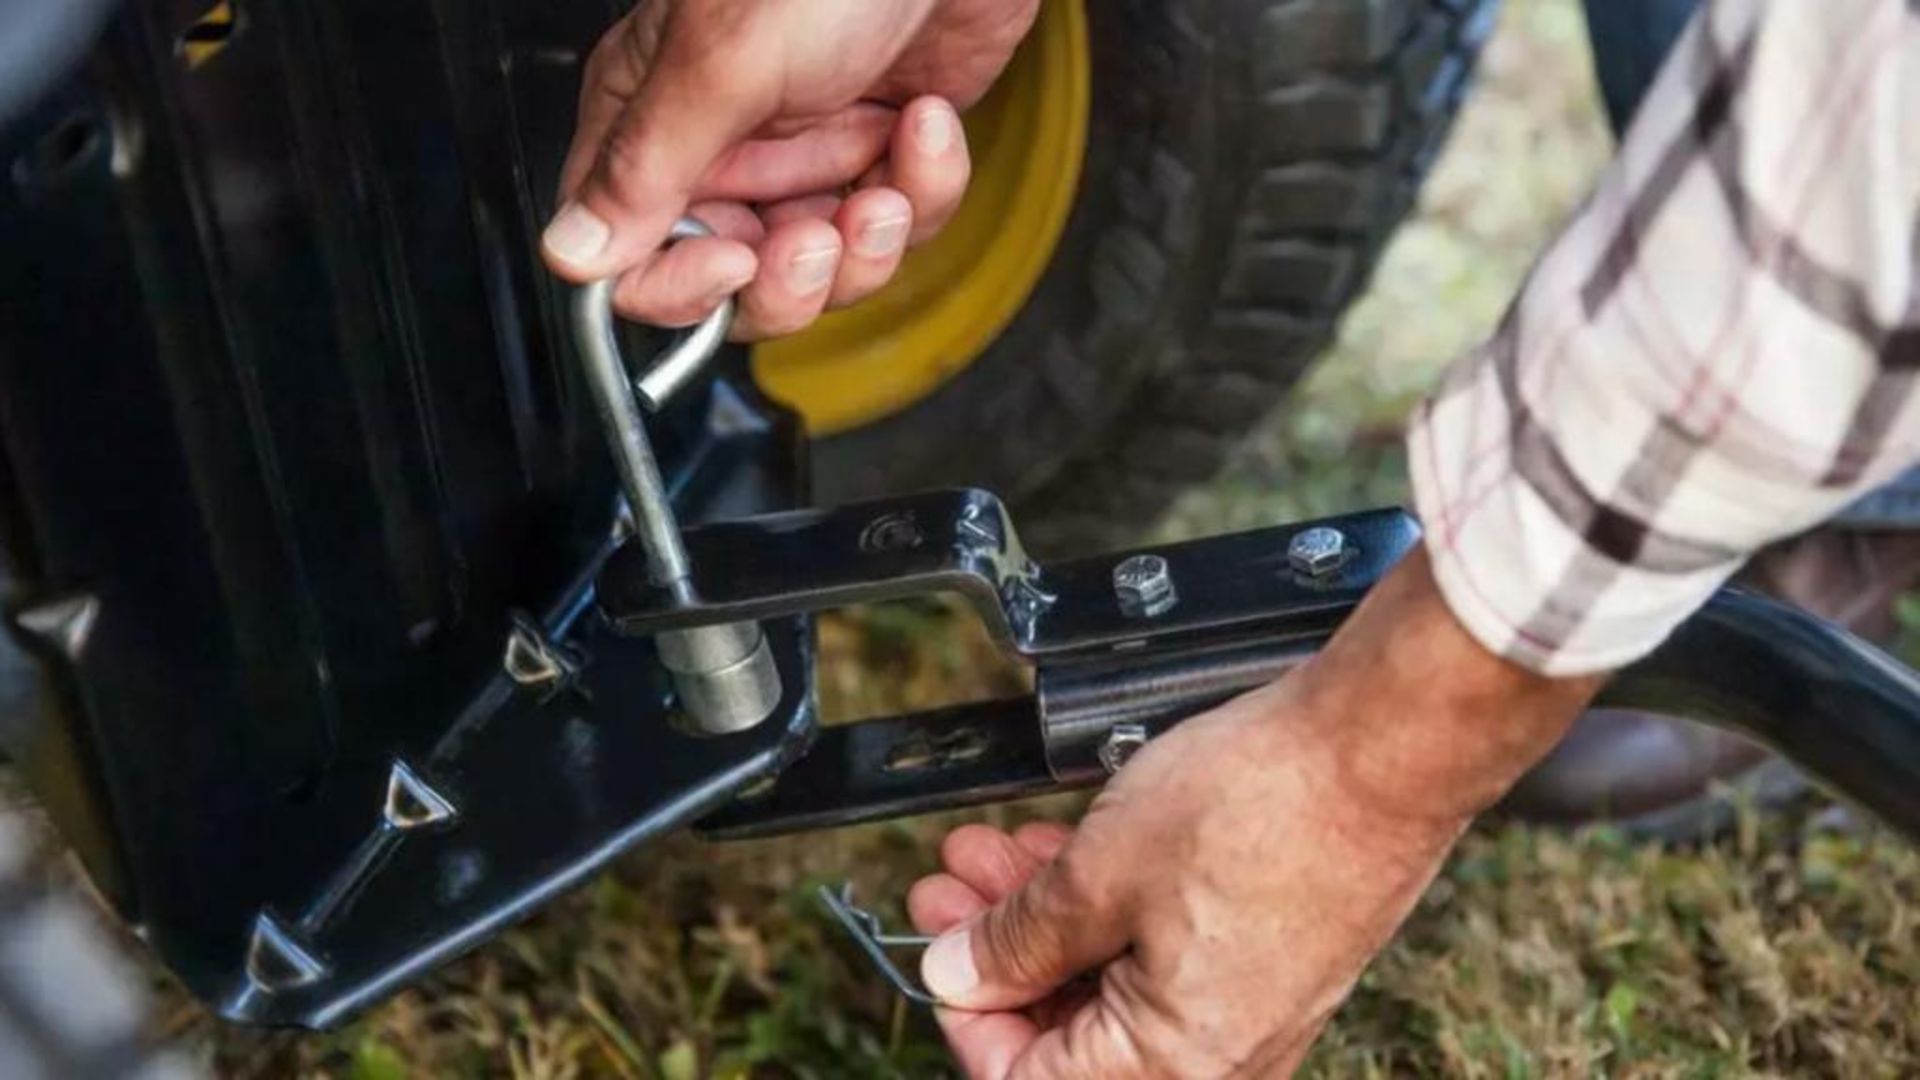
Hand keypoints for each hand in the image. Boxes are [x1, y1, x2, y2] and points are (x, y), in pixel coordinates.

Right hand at [542, 0, 1038, 338]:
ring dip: (867, 242)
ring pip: (823, 269)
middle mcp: (726, 145)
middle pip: (735, 279)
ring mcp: (810, 151)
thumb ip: (646, 164)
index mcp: (655, 115)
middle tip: (823, 233)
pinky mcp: (886, 151)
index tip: (733, 258)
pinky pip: (899, 221)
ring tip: (888, 182)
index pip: (631, 252)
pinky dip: (926, 187)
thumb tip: (569, 251)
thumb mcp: (725, 59)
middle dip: (792, 276)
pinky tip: (927, 121)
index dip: (683, 281)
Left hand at [909, 550, 1604, 1077]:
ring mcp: (1246, 1014)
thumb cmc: (1263, 808)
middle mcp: (1216, 1062)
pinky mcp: (1267, 963)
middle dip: (997, 954)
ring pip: (1111, 987)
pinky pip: (1162, 958)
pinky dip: (1106, 911)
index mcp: (1173, 1069)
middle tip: (947, 886)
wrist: (1383, 750)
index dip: (968, 1015)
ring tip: (992, 851)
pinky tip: (1063, 850)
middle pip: (1069, 1037)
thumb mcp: (1098, 872)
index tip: (937, 950)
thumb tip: (959, 976)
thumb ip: (1018, 939)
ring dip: (1043, 922)